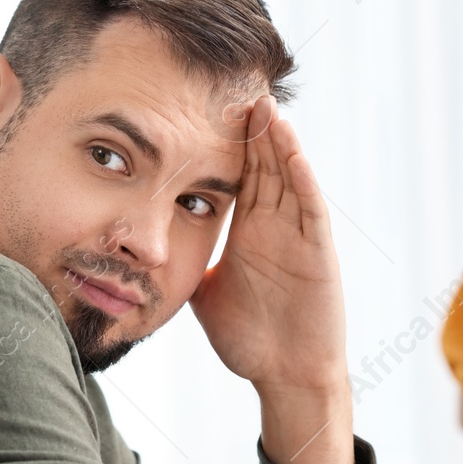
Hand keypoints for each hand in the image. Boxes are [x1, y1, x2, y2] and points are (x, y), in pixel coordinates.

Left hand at [189, 96, 346, 393]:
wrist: (286, 376)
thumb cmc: (251, 340)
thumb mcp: (206, 292)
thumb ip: (188, 262)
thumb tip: (145, 249)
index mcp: (249, 231)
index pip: (237, 175)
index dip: (226, 141)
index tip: (207, 105)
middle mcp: (275, 226)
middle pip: (264, 165)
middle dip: (253, 129)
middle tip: (238, 87)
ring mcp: (298, 236)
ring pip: (288, 178)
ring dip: (279, 142)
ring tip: (266, 105)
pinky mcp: (318, 252)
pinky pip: (310, 209)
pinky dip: (302, 179)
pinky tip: (292, 152)